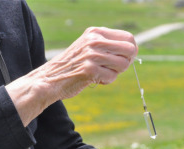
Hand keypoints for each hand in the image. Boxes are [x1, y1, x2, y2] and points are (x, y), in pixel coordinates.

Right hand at [6, 27, 136, 125]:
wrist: (50, 78)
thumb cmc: (75, 64)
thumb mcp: (90, 47)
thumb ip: (109, 45)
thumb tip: (134, 49)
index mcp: (95, 32)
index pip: (129, 38)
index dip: (130, 51)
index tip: (122, 58)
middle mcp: (94, 40)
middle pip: (130, 50)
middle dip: (126, 62)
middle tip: (113, 67)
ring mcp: (91, 54)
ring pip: (123, 64)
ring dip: (115, 72)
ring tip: (101, 72)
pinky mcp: (89, 69)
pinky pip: (112, 77)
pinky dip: (106, 81)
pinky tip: (93, 78)